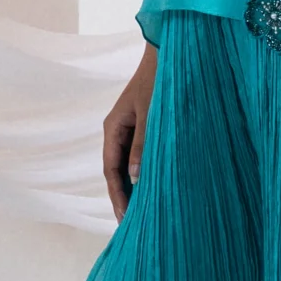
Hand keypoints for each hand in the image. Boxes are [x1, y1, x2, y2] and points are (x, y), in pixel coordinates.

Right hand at [104, 44, 158, 219]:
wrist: (170, 55)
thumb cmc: (160, 81)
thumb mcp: (151, 115)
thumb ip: (142, 145)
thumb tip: (134, 178)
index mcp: (113, 127)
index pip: (110, 169)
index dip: (116, 195)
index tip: (124, 218)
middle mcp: (118, 130)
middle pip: (116, 171)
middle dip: (122, 197)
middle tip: (130, 225)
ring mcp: (130, 129)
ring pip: (128, 165)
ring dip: (133, 187)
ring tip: (142, 213)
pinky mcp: (145, 127)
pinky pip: (140, 156)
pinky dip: (144, 173)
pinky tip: (153, 187)